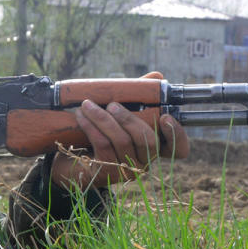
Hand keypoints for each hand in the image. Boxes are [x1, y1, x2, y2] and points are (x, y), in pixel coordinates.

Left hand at [50, 71, 189, 188]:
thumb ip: (139, 97)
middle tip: (112, 105)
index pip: (178, 150)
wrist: (69, 161)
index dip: (177, 135)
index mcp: (152, 148)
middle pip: (148, 141)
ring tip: (87, 105)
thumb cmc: (100, 134)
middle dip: (129, 119)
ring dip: (102, 118)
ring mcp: (126, 170)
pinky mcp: (106, 172)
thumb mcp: (118, 115)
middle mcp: (144, 162)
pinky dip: (91, 127)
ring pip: (121, 141)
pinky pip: (103, 145)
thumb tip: (157, 76)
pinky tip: (81, 116)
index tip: (165, 117)